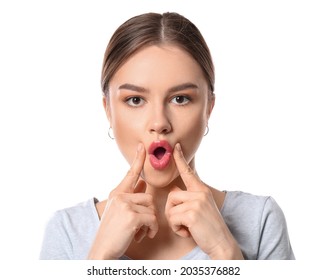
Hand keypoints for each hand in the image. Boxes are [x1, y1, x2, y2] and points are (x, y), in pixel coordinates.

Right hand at [88, 143, 157, 259]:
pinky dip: (151, 230)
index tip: (142, 147)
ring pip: (152, 209)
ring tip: (139, 233)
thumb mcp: (119, 212)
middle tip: (142, 227)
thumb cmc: (112, 233)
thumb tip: (142, 182)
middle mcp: (120, 196)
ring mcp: (125, 205)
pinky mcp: (132, 216)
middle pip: (148, 198)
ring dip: (150, 224)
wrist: (101, 250)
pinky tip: (143, 237)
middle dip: (149, 215)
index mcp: (117, 194)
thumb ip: (131, 196)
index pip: (130, 174)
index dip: (137, 159)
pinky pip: (152, 219)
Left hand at [165, 143, 242, 258]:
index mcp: (202, 190)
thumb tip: (174, 192)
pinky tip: (188, 232)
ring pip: (170, 208)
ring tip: (188, 227)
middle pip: (172, 196)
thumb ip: (190, 198)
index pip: (188, 172)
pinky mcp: (192, 213)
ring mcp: (197, 202)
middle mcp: (200, 193)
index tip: (175, 146)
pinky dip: (177, 228)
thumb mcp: (201, 208)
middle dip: (172, 211)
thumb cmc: (208, 228)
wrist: (222, 243)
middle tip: (184, 222)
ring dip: (175, 221)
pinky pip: (173, 218)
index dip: (180, 159)